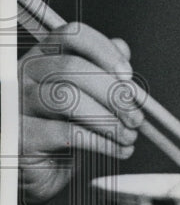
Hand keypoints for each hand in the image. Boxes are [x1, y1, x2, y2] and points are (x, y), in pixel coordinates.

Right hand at [18, 22, 142, 204]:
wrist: (43, 170)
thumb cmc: (65, 127)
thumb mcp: (87, 95)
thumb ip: (102, 69)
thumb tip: (122, 47)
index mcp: (44, 56)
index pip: (72, 35)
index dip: (104, 51)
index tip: (128, 76)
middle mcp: (25, 73)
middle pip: (71, 66)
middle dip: (112, 92)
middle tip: (136, 116)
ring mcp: (18, 103)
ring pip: (67, 99)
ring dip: (109, 120)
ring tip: (128, 135)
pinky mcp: (20, 135)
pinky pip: (67, 133)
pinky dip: (102, 142)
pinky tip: (118, 149)